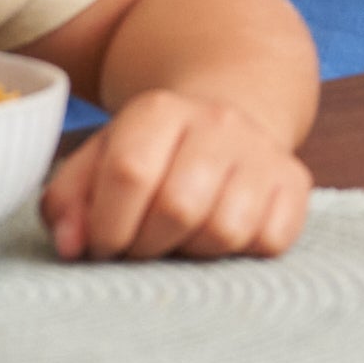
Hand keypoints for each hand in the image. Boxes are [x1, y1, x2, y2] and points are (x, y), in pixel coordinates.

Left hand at [45, 89, 313, 260]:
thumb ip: (67, 203)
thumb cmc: (151, 155)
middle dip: (148, 246)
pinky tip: (223, 235)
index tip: (103, 243)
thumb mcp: (98, 163)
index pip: (129, 174)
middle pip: (179, 207)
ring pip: (226, 229)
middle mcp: (217, 122)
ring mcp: (261, 151)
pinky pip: (271, 239)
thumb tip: (72, 246)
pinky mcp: (295, 182)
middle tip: (140, 247)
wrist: (227, 118)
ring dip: (194, 252)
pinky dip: (243, 252)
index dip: (108, 225)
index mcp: (158, 111)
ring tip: (181, 239)